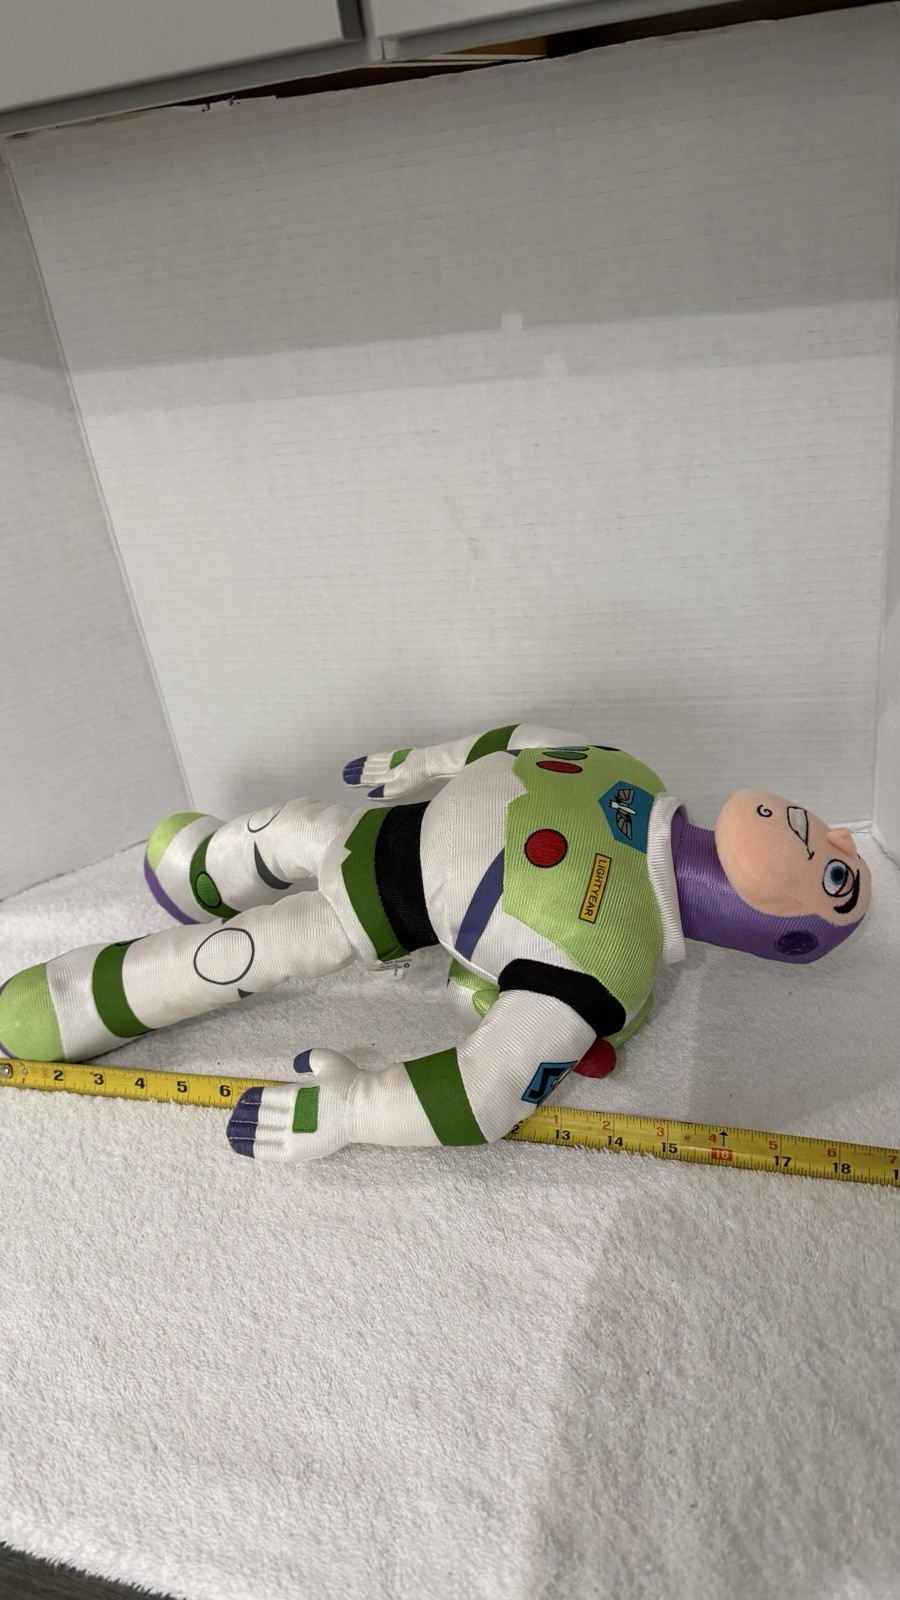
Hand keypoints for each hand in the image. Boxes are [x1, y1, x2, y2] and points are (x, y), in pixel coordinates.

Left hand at [225, 1048, 357, 1161]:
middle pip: (259, 1116)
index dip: (249, 1098)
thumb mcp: (328, 1060)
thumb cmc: (349, 1083)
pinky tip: (241, 1147)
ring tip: (230, 1134)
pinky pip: (269, 1152)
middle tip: (230, 1117)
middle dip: (242, 1116)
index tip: (241, 1100)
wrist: (365, 1110)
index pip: (263, 1097)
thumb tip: (295, 1064)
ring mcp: (293, 1136)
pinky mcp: (298, 1152)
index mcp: (294, 1094)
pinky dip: (253, 1149)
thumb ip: (308, 1058)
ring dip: (242, 1133)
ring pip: (260, 1134)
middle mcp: (290, 1115)